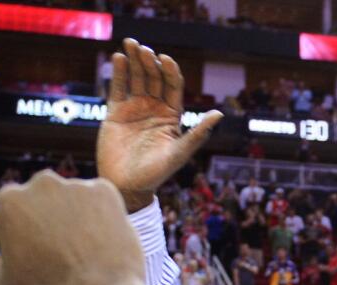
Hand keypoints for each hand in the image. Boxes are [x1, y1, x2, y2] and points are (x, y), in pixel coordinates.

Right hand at [0, 173, 151, 284]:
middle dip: (51, 223)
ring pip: (72, 200)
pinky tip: (102, 243)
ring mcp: (74, 184)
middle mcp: (39, 183)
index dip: (27, 241)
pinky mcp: (106, 189)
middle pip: (44, 201)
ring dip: (76, 219)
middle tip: (64, 258)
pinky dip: (101, 218)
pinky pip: (100, 200)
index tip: (41, 262)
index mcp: (7, 201)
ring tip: (85, 253)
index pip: (17, 214)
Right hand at [98, 38, 222, 211]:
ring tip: (130, 44)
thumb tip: (220, 114)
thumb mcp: (179, 153)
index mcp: (171, 115)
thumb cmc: (156, 174)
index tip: (165, 59)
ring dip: (134, 61)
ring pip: (135, 78)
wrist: (127, 187)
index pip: (173, 85)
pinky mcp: (116, 113)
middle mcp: (154, 108)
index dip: (170, 70)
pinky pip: (117, 89)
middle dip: (149, 61)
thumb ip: (197, 133)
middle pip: (153, 77)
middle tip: (143, 49)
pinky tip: (118, 58)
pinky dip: (118, 74)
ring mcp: (134, 109)